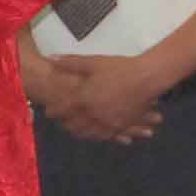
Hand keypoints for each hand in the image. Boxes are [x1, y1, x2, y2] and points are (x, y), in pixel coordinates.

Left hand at [46, 53, 166, 143]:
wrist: (147, 78)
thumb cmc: (119, 69)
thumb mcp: (93, 63)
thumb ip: (70, 63)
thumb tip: (50, 59)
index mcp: (83, 99)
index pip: (62, 109)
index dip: (53, 111)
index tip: (47, 111)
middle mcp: (93, 114)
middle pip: (73, 124)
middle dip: (64, 124)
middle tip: (59, 123)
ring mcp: (108, 122)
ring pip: (88, 133)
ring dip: (78, 133)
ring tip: (73, 131)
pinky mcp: (122, 125)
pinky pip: (106, 136)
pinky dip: (97, 136)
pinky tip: (95, 135)